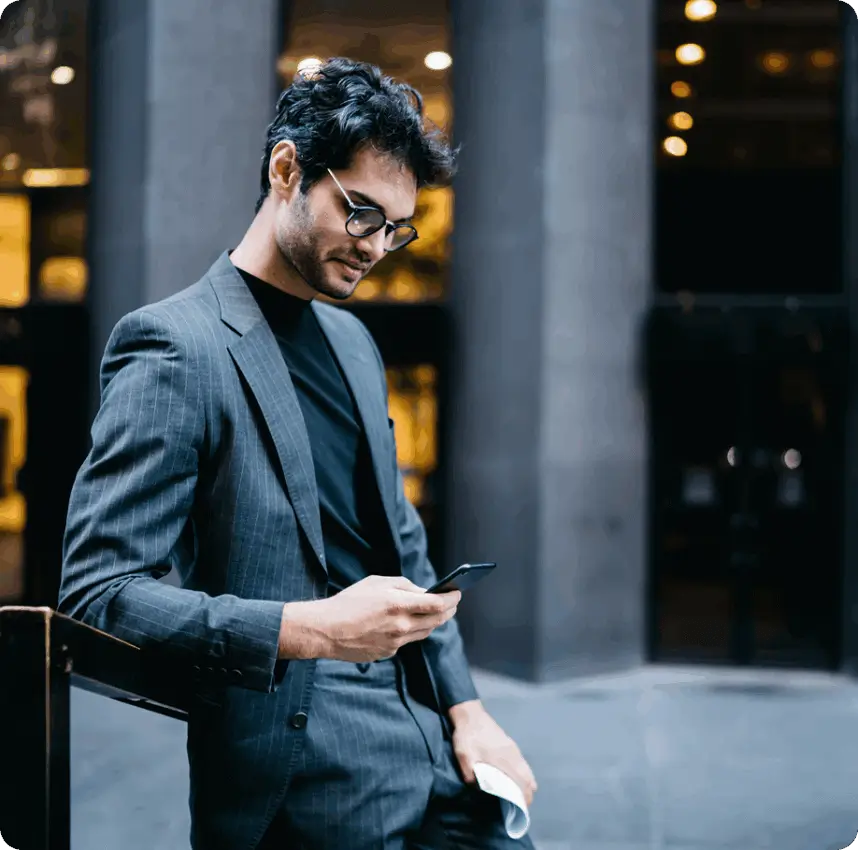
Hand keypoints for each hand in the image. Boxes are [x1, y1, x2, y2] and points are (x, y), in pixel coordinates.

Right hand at [278, 575, 459, 661]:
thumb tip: (423, 592)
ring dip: (434, 621)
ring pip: (425, 632)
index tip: (458, 592)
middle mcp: (401, 626)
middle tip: (452, 602)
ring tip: (437, 612)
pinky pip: (407, 641)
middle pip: (437, 620)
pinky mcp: (388, 653)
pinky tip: (407, 623)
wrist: (326, 630)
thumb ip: (404, 586)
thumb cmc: (349, 601)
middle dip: (448, 610)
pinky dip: (411, 631)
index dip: (452, 598)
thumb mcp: (377, 582)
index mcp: (399, 604)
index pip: (438, 604)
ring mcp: (396, 643)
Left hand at [449, 701, 537, 806]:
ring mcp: (512, 748)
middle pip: (526, 777)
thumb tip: (478, 787)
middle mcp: (511, 754)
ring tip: (523, 794)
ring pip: (526, 769)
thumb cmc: (466, 736)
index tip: (522, 808)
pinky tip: (521, 777)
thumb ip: (470, 772)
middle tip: (523, 805)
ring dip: (527, 782)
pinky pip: (523, 762)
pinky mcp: (510, 744)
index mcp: (501, 759)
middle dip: (527, 792)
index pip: (519, 781)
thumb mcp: (463, 756)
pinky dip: (525, 773)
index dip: (522, 796)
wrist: (470, 715)